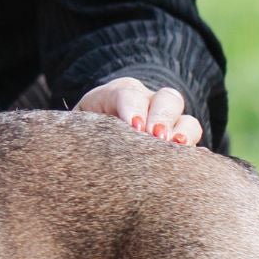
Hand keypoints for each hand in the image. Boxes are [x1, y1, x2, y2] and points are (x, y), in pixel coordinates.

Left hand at [74, 76, 201, 146]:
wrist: (98, 143)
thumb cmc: (83, 139)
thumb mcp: (76, 131)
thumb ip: (76, 135)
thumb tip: (62, 156)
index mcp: (118, 95)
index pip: (127, 93)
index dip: (132, 107)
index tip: (133, 126)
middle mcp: (149, 104)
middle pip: (166, 99)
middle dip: (162, 116)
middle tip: (156, 137)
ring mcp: (169, 124)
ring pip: (187, 119)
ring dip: (184, 133)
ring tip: (177, 149)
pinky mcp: (180, 145)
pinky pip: (196, 146)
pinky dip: (196, 155)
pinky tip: (193, 165)